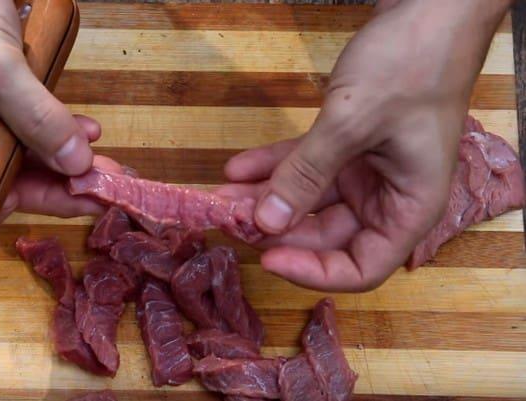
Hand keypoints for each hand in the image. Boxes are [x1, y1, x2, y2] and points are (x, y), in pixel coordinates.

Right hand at [0, 0, 99, 217]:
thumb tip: (75, 163)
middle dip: (55, 190)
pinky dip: (60, 132)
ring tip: (106, 166)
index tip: (52, 210)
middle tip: (101, 190)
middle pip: (1, 186)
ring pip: (22, 159)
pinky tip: (88, 130)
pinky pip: (31, 127)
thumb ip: (34, 116)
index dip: (0, 218)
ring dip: (66, 163)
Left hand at [220, 0, 510, 291]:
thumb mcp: (351, 124)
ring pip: (308, 198)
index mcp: (409, 207)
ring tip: (221, 195)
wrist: (431, 7)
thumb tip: (265, 223)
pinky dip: (274, 165)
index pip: (361, 268)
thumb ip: (306, 176)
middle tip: (227, 219)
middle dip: (275, 227)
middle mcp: (387, 196)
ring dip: (265, 197)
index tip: (268, 257)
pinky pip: (305, 164)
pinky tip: (238, 166)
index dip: (313, 271)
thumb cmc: (411, 64)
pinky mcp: (349, 143)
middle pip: (325, 234)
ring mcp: (367, 169)